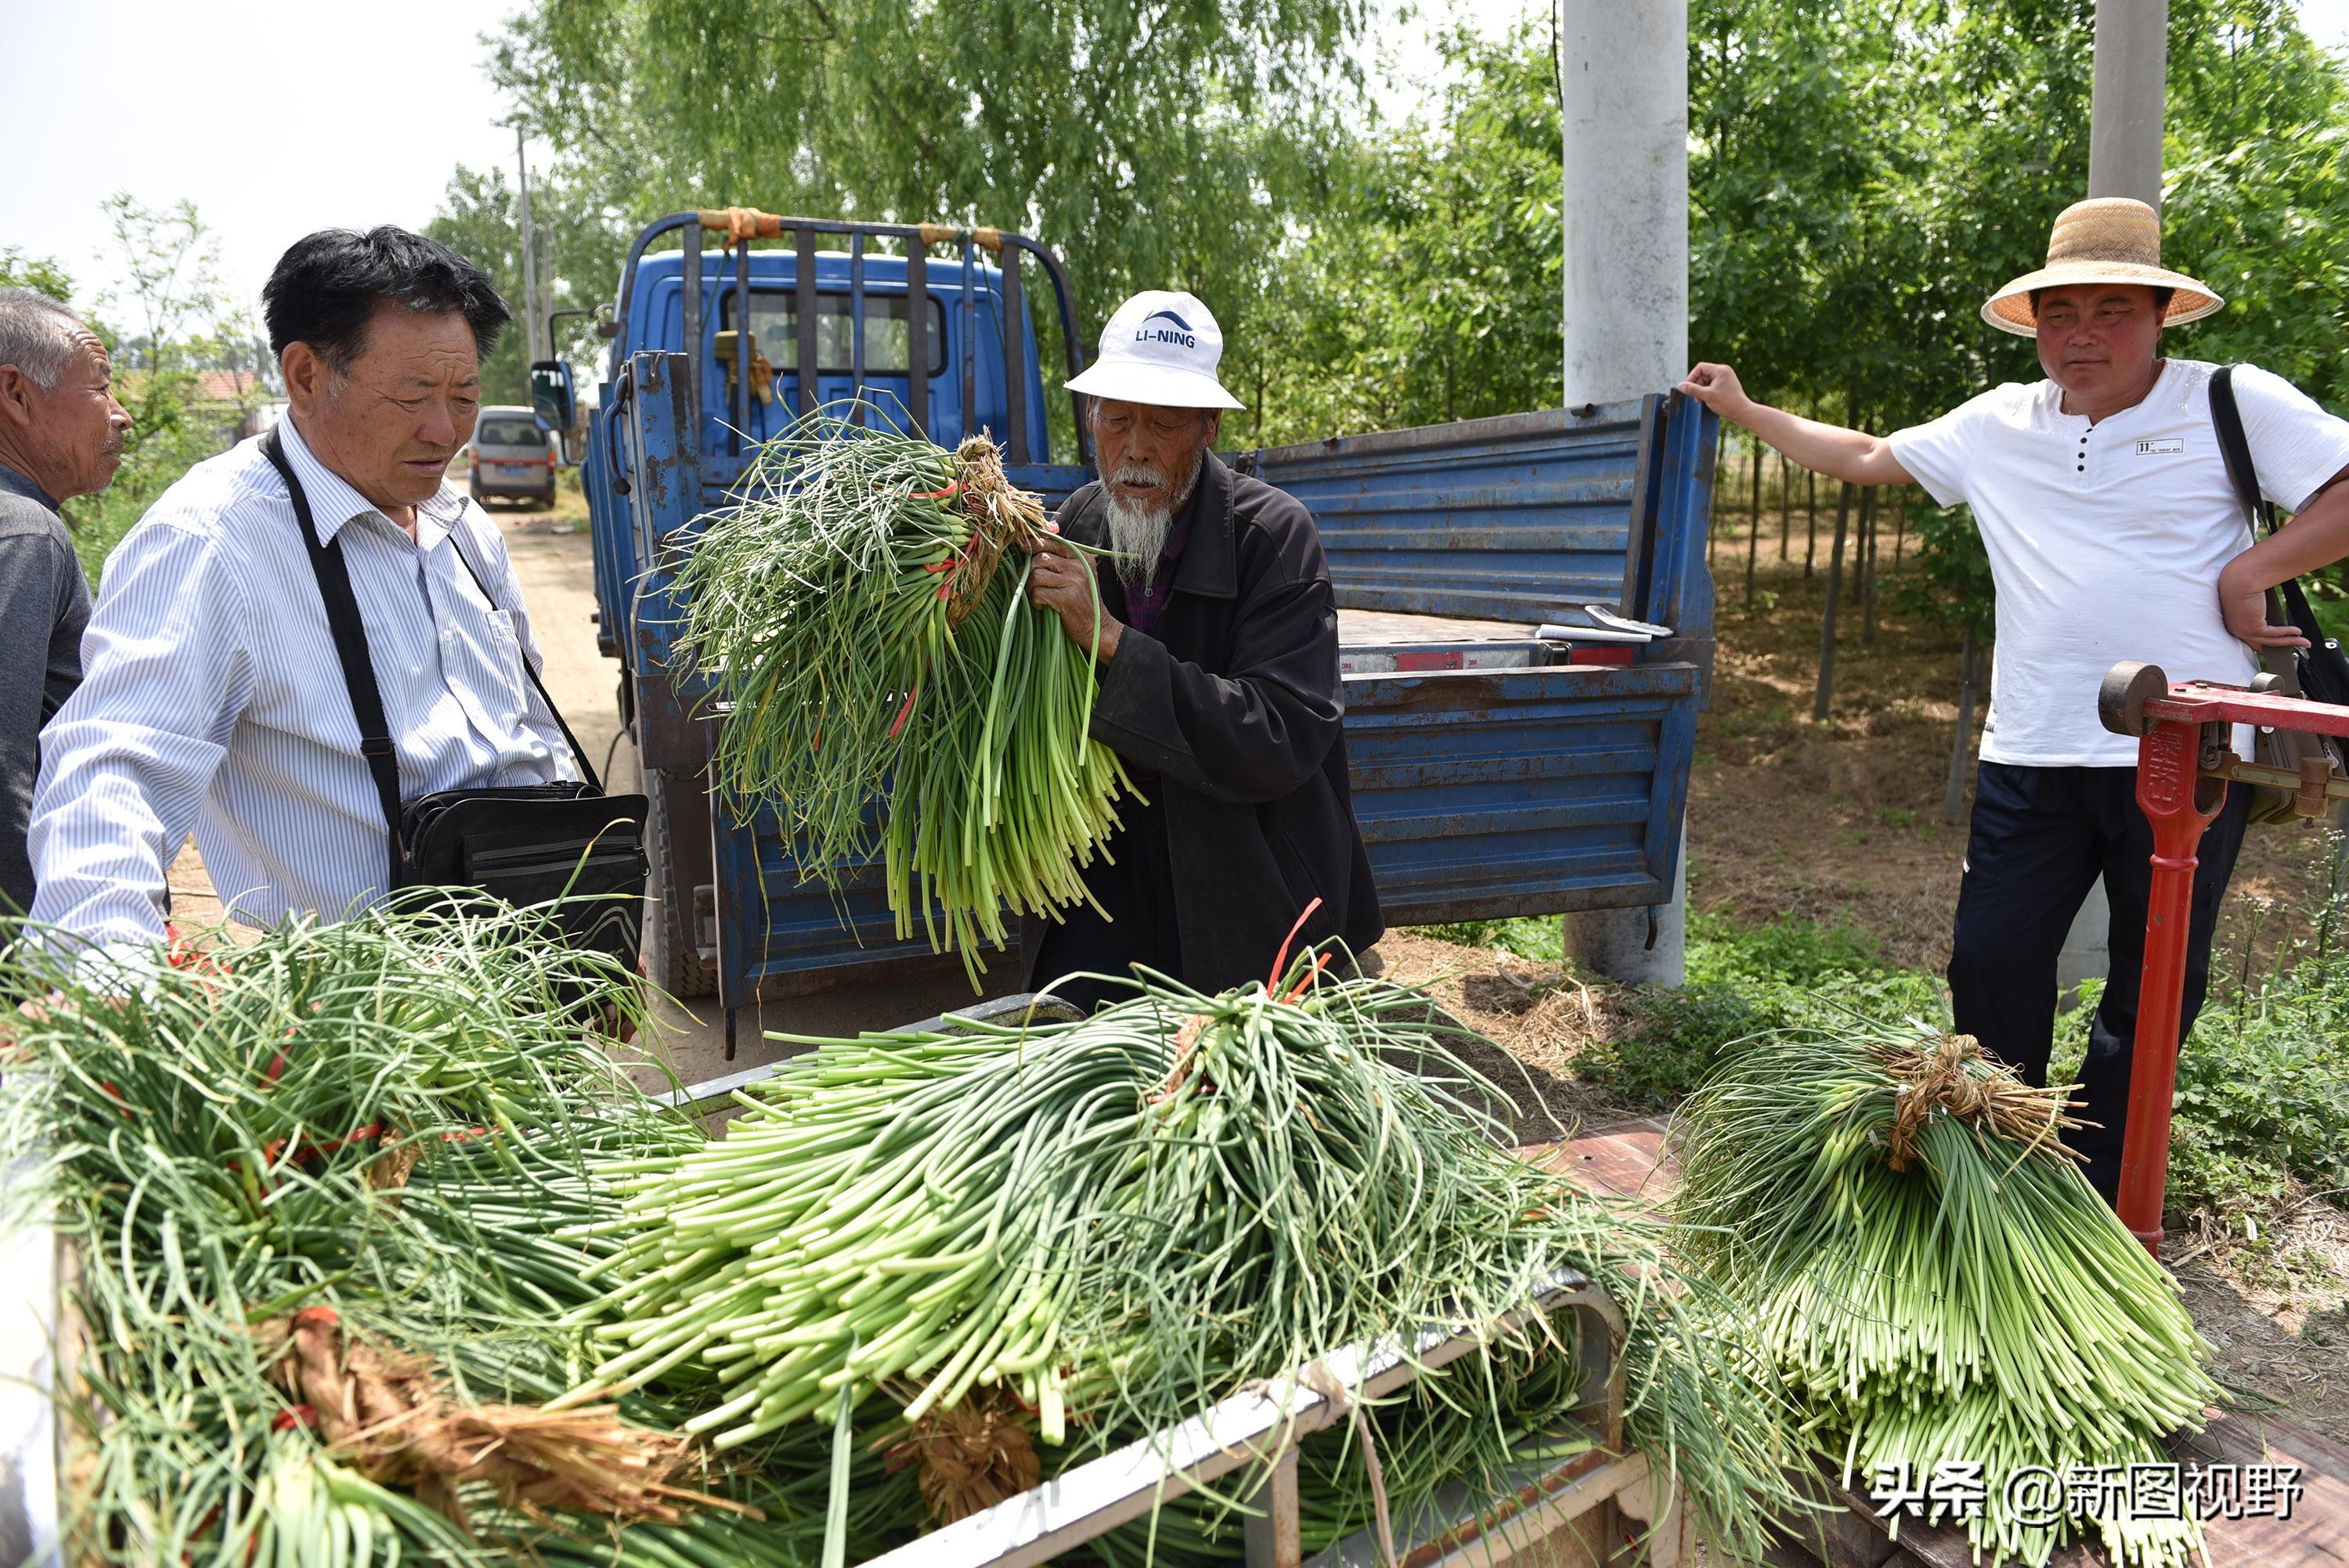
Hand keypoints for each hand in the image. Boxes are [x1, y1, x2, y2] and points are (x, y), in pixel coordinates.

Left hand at [1025, 526, 1121, 661]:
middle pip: (1041, 558)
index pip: (1054, 541)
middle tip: (1031, 584)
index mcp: (1082, 557)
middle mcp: (1079, 565)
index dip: (1034, 542)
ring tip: (1038, 597)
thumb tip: (1029, 546)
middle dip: (1029, 571)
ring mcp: (1074, 581)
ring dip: (1031, 587)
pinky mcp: (1067, 597)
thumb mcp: (1077, 576)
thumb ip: (1060, 560)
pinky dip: (1035, 600)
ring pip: (1037, 574)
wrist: (1098, 628)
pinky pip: (1038, 592)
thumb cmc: (1082, 602)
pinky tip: (1042, 606)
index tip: (1022, 545)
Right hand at [1675, 362, 1754, 421]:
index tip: (1687, 388)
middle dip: (1696, 385)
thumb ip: (1692, 389)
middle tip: (1694, 397)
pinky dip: (1706, 391)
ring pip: (1706, 380)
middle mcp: (1724, 371)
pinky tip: (1706, 400)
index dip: (1691, 377)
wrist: (1742, 412)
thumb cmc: (1728, 403)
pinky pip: (1711, 385)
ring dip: (1700, 389)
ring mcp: (1725, 378)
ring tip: (1700, 400)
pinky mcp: (1726, 384)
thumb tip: (1680, 385)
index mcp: (1721, 370)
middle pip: (1703, 374)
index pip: (1700, 368)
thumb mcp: (1707, 395)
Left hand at [2219, 561, 2309, 651]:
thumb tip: (2268, 611)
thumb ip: (2257, 608)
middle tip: (2294, 646)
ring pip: (2270, 642)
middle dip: (2280, 647)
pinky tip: (2298, 632)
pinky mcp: (2252, 629)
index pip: (2250, 639)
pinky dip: (2288, 634)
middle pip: (2261, 645)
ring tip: (2303, 642)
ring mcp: (2243, 631)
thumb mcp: (2249, 599)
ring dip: (2290, 642)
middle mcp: (2235, 630)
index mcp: (2232, 623)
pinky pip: (2274, 635)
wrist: (2241, 577)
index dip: (2267, 643)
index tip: (2280, 642)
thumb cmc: (2244, 584)